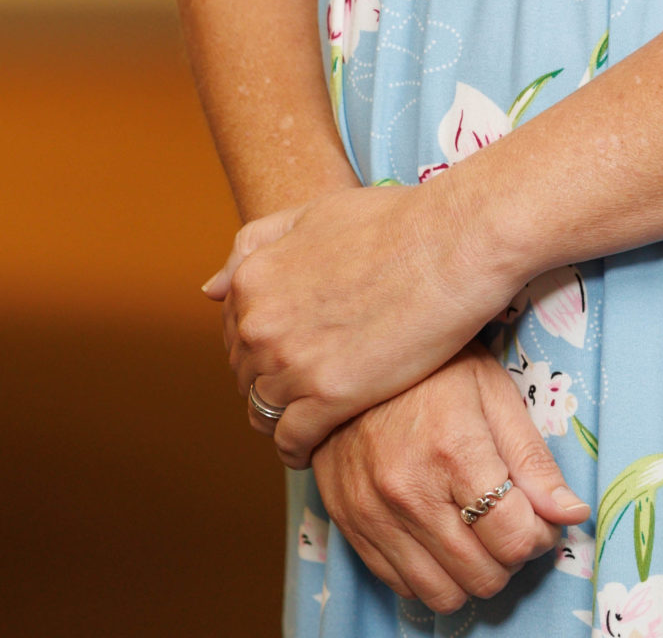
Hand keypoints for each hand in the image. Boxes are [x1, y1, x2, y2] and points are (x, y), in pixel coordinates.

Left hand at [204, 174, 514, 464]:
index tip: (294, 347)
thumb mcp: (313, 214)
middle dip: (271, 379)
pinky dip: (299, 449)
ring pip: (263, 412)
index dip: (263, 343)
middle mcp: (260, 324)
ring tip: (315, 413)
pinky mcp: (328, 398)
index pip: (234, 332)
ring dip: (284, 416)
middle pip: (246, 374)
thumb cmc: (394, 221)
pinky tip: (319, 442)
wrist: (451, 242)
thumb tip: (210, 289)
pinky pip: (291, 442)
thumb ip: (255, 246)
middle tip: (310, 380)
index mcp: (253, 279)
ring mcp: (291, 363)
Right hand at [312, 348, 590, 613]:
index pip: (514, 539)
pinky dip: (431, 572)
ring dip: (471, 573)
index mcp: (454, 451)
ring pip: (443, 594)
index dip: (540, 536)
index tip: (539, 517)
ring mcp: (374, 513)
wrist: (352, 358)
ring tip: (476, 533)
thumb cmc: (433, 369)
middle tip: (510, 522)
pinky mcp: (349, 525)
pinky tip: (439, 533)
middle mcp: (410, 492)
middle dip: (509, 557)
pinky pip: (402, 585)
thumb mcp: (494, 393)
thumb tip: (572, 514)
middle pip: (483, 575)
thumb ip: (533, 460)